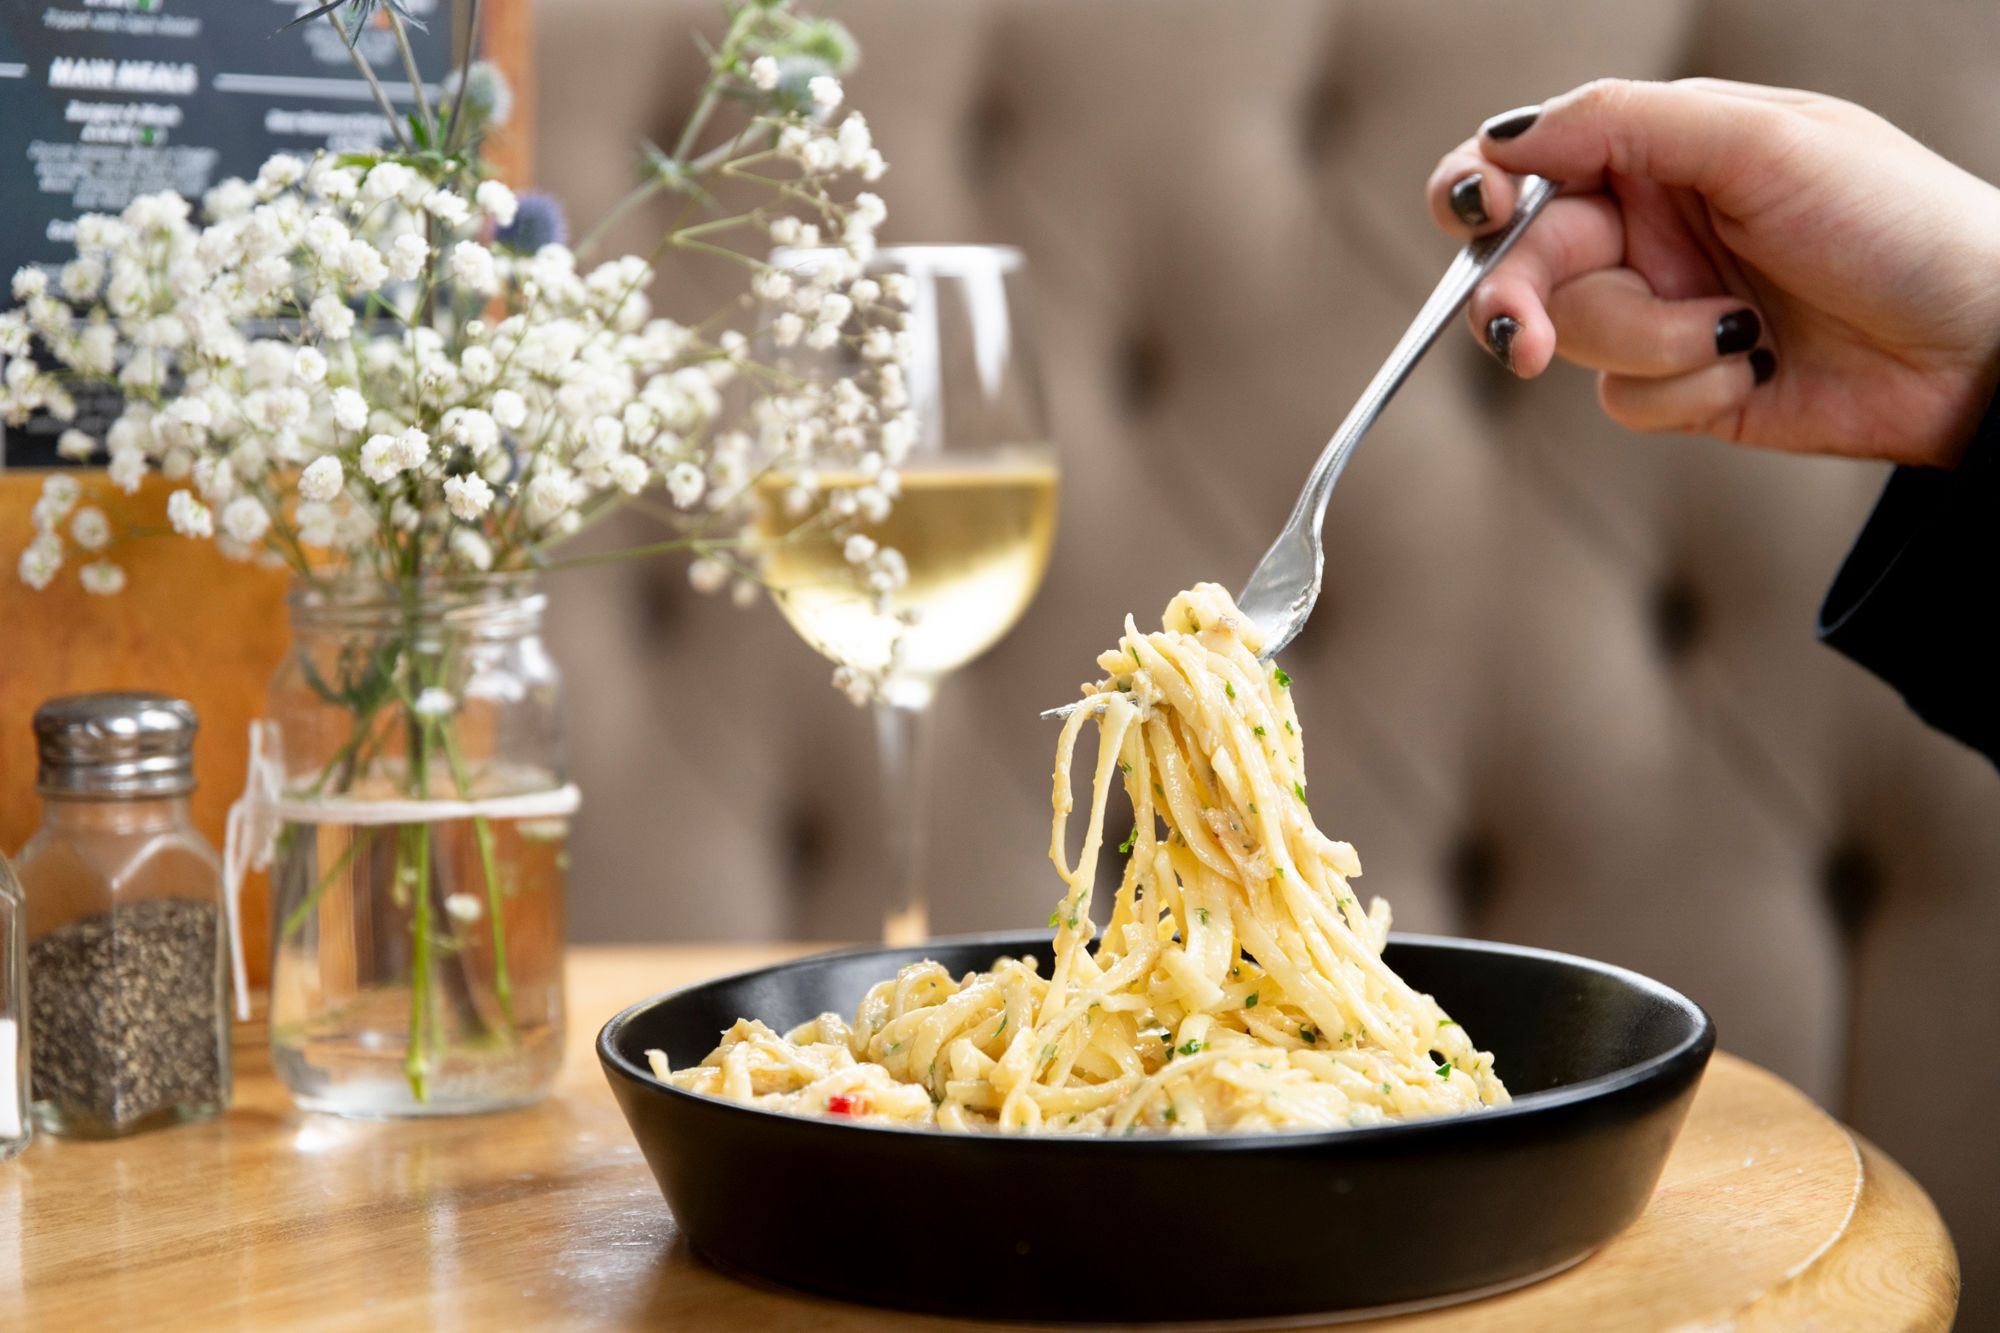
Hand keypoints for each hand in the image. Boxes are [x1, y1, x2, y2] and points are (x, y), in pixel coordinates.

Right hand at [1426, 78, 1999, 467]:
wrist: (1981, 346)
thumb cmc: (1896, 221)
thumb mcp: (1760, 142)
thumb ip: (1622, 124)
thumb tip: (1504, 134)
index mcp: (1660, 148)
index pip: (1530, 160)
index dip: (1481, 188)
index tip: (1479, 212)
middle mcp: (1651, 225)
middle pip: (1524, 261)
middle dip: (1521, 300)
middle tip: (1527, 340)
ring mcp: (1663, 306)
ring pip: (1575, 335)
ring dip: (1651, 341)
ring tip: (1735, 332)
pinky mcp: (1682, 385)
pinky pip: (1625, 398)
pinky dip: (1684, 388)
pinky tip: (1752, 366)